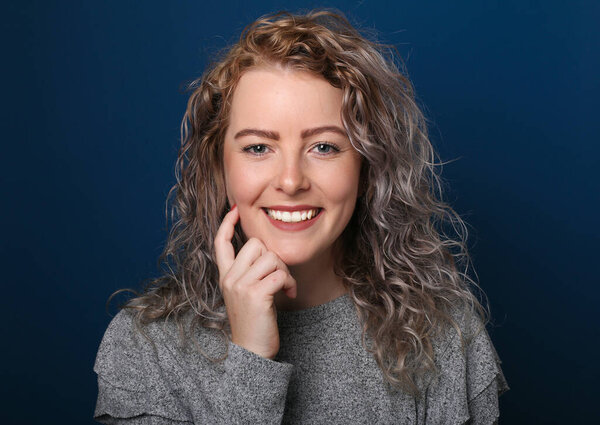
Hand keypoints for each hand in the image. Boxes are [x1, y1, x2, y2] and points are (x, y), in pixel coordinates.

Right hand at [214, 205, 296, 359]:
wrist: (253, 350)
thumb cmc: (254, 321)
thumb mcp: (246, 292)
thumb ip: (249, 272)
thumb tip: (263, 249)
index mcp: (225, 276)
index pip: (220, 243)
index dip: (226, 224)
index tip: (234, 209)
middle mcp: (229, 278)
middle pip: (256, 244)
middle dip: (274, 256)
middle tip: (279, 276)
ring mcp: (240, 286)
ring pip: (271, 258)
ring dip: (285, 271)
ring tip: (285, 286)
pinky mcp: (255, 295)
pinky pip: (279, 273)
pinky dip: (289, 282)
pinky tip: (289, 293)